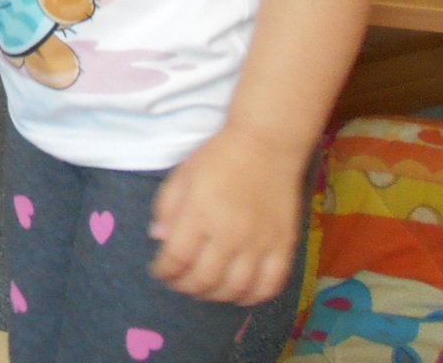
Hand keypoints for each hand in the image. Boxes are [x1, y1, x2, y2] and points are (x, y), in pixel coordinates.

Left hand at [149, 123, 303, 304]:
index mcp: (200, 214)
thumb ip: (166, 208)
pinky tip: (239, 294)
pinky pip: (270, 285)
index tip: (158, 271)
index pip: (176, 258)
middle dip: (185, 286)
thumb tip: (158, 239)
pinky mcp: (284, 246)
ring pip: (235, 288)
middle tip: (178, 283)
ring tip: (203, 289)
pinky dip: (253, 297)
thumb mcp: (181, 176)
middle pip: (204, 279)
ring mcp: (260, 243)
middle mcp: (230, 234)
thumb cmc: (218, 157)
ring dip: (214, 296)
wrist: (266, 145)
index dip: (164, 271)